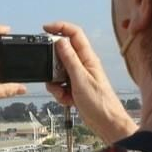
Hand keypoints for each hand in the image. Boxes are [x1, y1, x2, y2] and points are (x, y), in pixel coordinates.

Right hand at [43, 21, 137, 142]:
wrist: (106, 123)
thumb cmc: (100, 103)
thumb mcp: (80, 79)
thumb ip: (69, 59)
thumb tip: (60, 40)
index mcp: (88, 58)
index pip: (74, 34)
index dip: (60, 27)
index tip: (45, 29)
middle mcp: (83, 65)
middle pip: (61, 55)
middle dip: (52, 66)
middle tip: (55, 77)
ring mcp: (79, 77)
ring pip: (58, 72)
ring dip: (55, 84)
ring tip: (63, 93)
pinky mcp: (75, 89)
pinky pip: (60, 86)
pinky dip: (60, 94)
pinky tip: (68, 101)